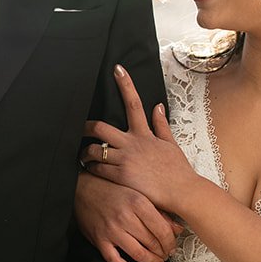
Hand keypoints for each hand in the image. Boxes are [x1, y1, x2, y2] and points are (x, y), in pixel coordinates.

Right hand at [75, 170, 181, 261]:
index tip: (173, 246)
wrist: (82, 188)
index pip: (162, 230)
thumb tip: (177, 229)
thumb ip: (159, 212)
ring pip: (138, 254)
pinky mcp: (100, 240)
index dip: (171, 242)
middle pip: (152, 243)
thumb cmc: (112, 190)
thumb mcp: (138, 194)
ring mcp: (111, 231)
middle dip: (163, 252)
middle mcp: (125, 217)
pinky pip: (116, 261)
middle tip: (167, 254)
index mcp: (137, 203)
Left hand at [84, 64, 199, 215]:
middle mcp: (133, 143)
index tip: (117, 69)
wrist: (182, 192)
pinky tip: (90, 171)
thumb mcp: (171, 144)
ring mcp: (125, 159)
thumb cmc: (177, 170)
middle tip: (78, 129)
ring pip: (94, 150)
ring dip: (85, 152)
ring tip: (83, 156)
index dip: (125, 84)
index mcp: (145, 134)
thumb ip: (161, 125)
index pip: (134, 103)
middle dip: (85, 127)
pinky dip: (91, 169)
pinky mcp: (121, 176)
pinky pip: (98, 169)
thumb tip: (158, 106)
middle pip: (101, 127)